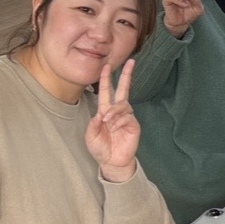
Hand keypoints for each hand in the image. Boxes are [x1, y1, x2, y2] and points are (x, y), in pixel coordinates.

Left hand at [86, 60, 139, 182]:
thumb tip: (102, 114)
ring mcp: (127, 117)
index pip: (106, 92)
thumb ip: (94, 123)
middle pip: (123, 90)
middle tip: (131, 61)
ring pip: (122, 105)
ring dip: (114, 111)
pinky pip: (127, 117)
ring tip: (108, 122)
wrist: (112, 161)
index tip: (106, 66)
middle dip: (126, 75)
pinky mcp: (134, 125)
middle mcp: (117, 111)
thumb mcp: (90, 135)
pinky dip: (119, 121)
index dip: (106, 79)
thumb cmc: (100, 148)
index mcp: (105, 111)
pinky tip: (115, 128)